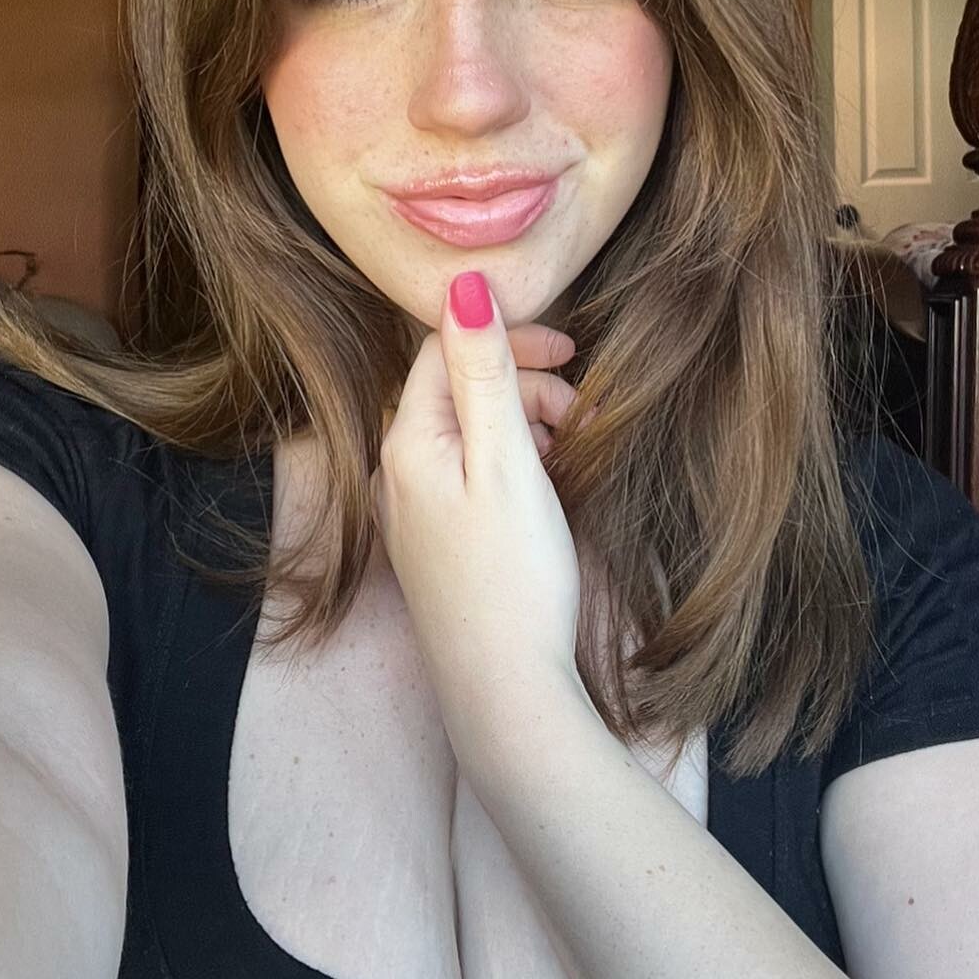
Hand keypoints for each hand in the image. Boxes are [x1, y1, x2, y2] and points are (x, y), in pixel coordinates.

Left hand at [369, 269, 590, 716]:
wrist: (506, 693)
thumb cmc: (514, 577)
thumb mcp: (507, 461)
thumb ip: (483, 372)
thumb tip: (460, 284)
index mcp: (406, 443)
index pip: (444, 349)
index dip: (509, 335)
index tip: (572, 349)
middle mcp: (396, 474)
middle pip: (457, 390)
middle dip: (523, 381)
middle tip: (582, 407)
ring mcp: (414, 514)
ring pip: (469, 434)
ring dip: (524, 423)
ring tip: (574, 446)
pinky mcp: (437, 548)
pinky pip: (470, 477)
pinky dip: (514, 464)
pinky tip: (549, 485)